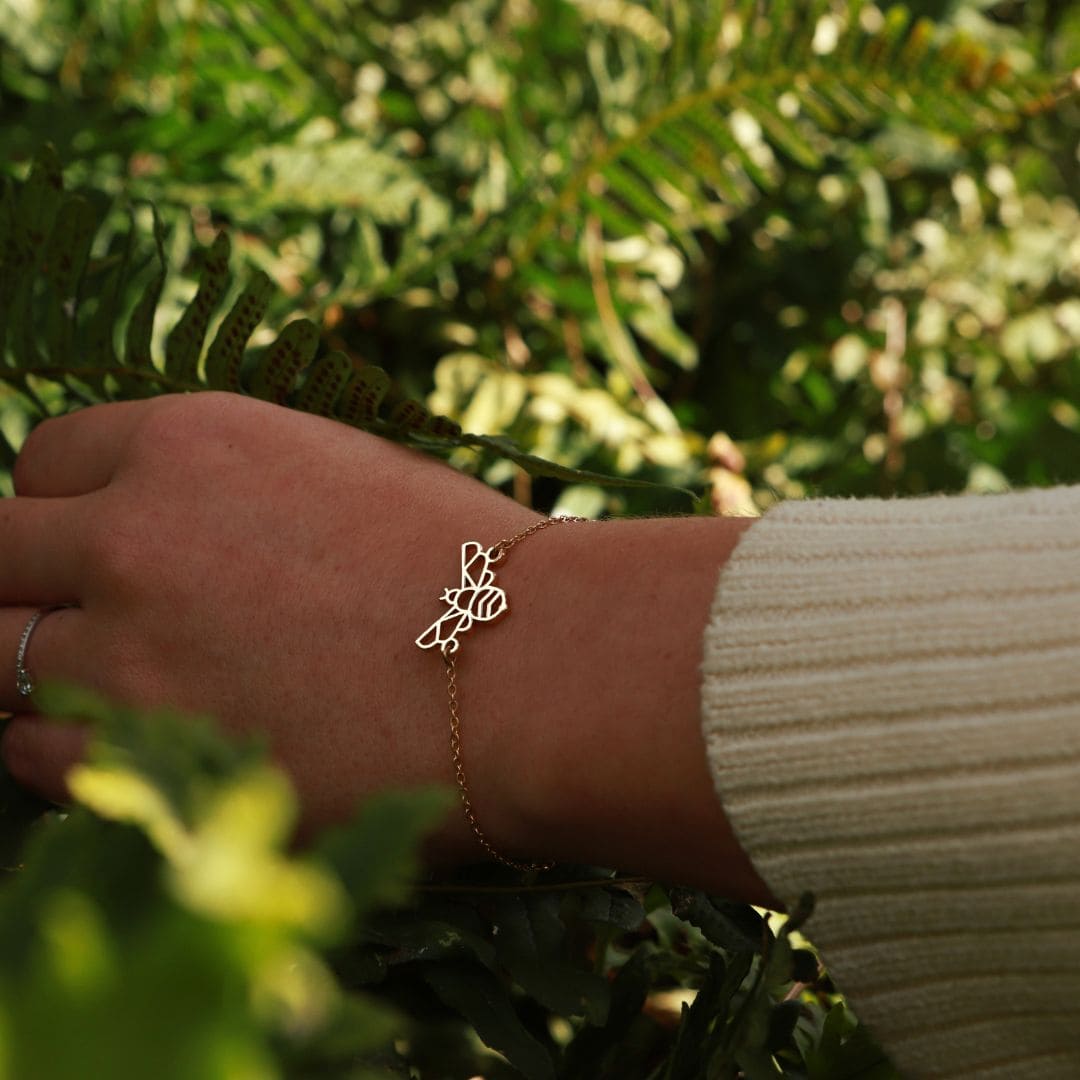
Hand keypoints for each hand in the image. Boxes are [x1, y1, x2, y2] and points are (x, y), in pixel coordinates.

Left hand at [0, 392, 538, 855]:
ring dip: (35, 664)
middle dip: (27, 578)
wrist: (534, 669)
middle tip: (90, 612)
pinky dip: (60, 748)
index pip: (47, 458)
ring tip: (114, 683)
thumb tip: (180, 517)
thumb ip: (232, 486)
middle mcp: (132, 535)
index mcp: (190, 442)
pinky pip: (30, 751)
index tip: (96, 539)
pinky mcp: (145, 759)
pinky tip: (128, 746)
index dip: (69, 504)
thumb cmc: (468, 566)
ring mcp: (126, 652)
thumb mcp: (342, 473)